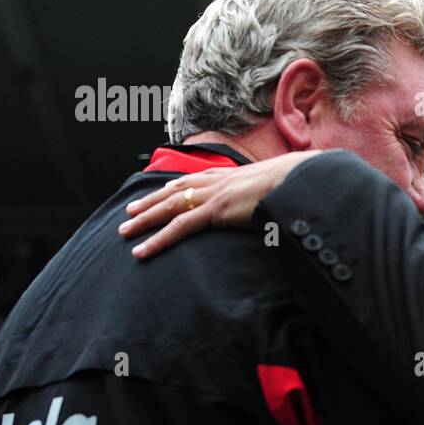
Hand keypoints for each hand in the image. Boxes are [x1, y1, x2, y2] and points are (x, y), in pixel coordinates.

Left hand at [119, 150, 322, 258]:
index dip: (171, 187)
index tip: (157, 192)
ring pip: (168, 208)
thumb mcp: (275, 187)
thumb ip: (265, 194)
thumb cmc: (293, 183)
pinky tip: (143, 250)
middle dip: (148, 203)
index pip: (192, 179)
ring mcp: (213, 195)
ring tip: (125, 232)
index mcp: (228, 175)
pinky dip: (158, 239)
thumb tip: (272, 203)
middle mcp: (215, 181)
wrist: (298, 179)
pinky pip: (179, 227)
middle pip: (172, 192)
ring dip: (144, 220)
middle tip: (129, 212)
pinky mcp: (214, 211)